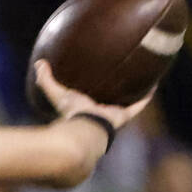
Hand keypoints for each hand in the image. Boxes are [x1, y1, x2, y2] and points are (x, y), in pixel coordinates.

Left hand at [33, 59, 154, 129]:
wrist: (85, 128)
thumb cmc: (70, 113)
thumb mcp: (57, 94)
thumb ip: (45, 80)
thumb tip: (38, 62)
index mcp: (84, 107)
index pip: (89, 96)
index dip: (92, 88)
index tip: (97, 76)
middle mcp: (99, 112)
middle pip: (108, 98)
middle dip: (114, 89)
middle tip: (121, 72)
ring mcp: (112, 114)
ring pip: (125, 100)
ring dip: (132, 90)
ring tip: (140, 76)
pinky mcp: (124, 115)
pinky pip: (138, 104)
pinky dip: (146, 95)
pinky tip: (153, 83)